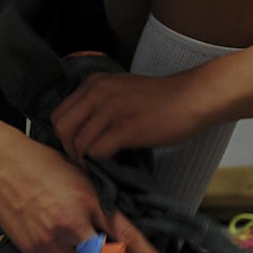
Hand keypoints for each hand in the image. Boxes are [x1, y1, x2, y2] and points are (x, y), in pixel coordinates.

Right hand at [0, 137, 168, 252]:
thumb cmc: (42, 166)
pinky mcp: (34, 249)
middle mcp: (73, 225)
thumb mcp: (81, 179)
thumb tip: (113, 229)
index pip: (126, 235)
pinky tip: (57, 245)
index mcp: (90, 203)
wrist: (2, 166)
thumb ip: (98, 205)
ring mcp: (52, 240)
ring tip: (76, 247)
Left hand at [51, 69, 214, 164]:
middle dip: (68, 150)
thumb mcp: (124, 91)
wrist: (193, 97)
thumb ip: (101, 104)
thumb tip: (83, 133)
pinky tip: (108, 168)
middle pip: (62, 127)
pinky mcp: (125, 127)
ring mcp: (111, 108)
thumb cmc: (163, 99)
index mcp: (95, 83)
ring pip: (78, 142)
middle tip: (82, 163)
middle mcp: (98, 92)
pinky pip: (96, 151)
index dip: (64, 137)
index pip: (60, 113)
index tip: (77, 150)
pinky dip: (98, 165)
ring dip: (83, 161)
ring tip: (95, 169)